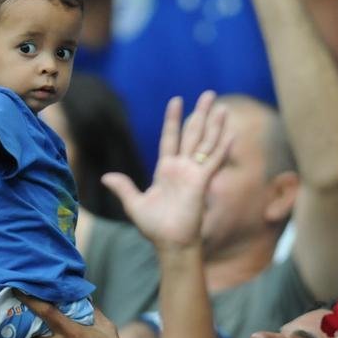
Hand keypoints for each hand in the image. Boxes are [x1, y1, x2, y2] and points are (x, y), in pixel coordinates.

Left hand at [102, 91, 232, 250]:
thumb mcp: (134, 204)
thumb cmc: (155, 228)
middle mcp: (182, 167)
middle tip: (208, 93)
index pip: (171, 137)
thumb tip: (106, 177)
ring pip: (206, 142)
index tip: (176, 99)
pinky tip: (231, 132)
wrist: (170, 244)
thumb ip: (124, 187)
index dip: (173, 119)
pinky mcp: (202, 182)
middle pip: (193, 133)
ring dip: (214, 124)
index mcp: (166, 169)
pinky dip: (222, 146)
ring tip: (220, 105)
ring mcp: (194, 173)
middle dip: (200, 113)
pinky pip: (214, 160)